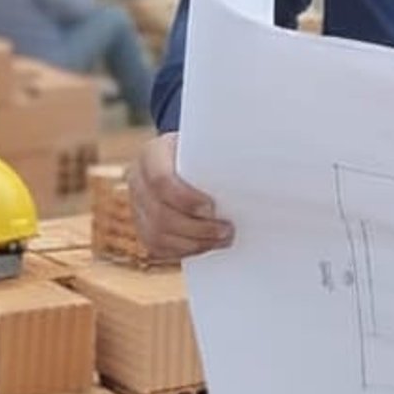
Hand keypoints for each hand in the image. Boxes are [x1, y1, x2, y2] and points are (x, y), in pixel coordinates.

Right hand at [129, 132, 233, 260]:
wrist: (181, 155)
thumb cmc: (202, 148)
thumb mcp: (206, 142)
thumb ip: (219, 156)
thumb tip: (257, 168)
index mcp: (151, 153)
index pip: (161, 180)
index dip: (186, 199)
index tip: (213, 208)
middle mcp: (137, 180)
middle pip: (161, 214)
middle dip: (197, 228)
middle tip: (227, 230)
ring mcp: (136, 205)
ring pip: (157, 235)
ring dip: (193, 243)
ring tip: (223, 240)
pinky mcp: (141, 225)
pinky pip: (157, 247)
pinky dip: (183, 251)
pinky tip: (206, 246)